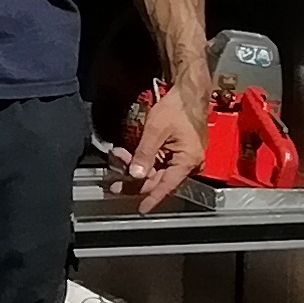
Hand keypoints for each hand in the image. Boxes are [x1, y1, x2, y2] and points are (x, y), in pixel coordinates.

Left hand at [118, 83, 206, 212]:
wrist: (189, 93)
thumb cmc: (178, 108)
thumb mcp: (156, 130)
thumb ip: (145, 154)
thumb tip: (136, 175)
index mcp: (187, 161)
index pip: (166, 186)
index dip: (151, 198)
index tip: (140, 209)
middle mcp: (188, 164)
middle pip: (158, 180)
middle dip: (135, 179)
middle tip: (114, 183)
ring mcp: (183, 159)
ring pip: (156, 172)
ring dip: (136, 168)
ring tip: (117, 160)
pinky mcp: (178, 153)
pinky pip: (159, 163)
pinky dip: (143, 161)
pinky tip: (127, 156)